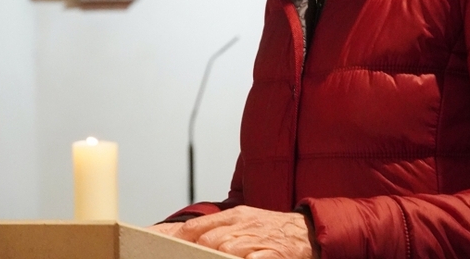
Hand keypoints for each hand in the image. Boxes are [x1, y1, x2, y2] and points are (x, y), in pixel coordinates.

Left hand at [152, 206, 317, 258]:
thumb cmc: (270, 228)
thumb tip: (189, 236)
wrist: (306, 232)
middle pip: (208, 240)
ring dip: (218, 258)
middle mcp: (243, 226)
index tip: (163, 246)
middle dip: (197, 252)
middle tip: (186, 258)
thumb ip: (218, 227)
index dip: (180, 238)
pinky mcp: (271, 255)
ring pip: (225, 251)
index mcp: (234, 216)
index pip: (198, 226)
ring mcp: (256, 240)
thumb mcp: (244, 220)